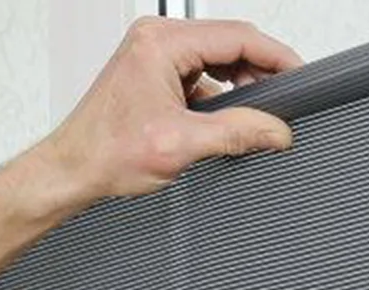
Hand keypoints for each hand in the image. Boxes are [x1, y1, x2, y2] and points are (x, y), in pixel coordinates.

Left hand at [29, 17, 302, 208]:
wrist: (69, 174)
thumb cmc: (103, 155)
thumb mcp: (181, 146)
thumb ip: (236, 133)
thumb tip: (275, 131)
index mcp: (161, 42)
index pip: (237, 36)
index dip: (275, 56)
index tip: (299, 75)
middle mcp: (155, 40)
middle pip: (228, 44)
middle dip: (259, 73)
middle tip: (284, 101)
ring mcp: (152, 56)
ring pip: (214, 63)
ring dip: (237, 88)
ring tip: (254, 117)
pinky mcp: (151, 76)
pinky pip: (197, 78)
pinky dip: (216, 98)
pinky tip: (223, 122)